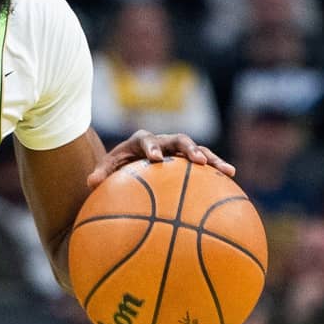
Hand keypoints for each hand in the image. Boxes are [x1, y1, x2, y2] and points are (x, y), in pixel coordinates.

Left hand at [85, 130, 234, 191]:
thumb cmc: (119, 166)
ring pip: (200, 150)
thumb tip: (90, 183)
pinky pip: (206, 165)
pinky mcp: (189, 159)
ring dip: (213, 160)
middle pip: (181, 140)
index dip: (152, 147)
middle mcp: (164, 140)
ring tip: (228, 171)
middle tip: (197, 160)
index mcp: (142, 140)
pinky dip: (218, 171)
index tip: (155, 158)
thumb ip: (102, 174)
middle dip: (190, 148)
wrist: (133, 158)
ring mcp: (179, 149)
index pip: (147, 141)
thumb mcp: (109, 168)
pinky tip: (233, 182)